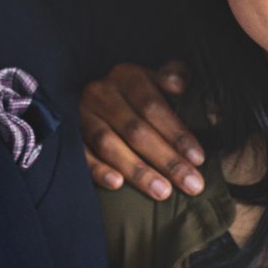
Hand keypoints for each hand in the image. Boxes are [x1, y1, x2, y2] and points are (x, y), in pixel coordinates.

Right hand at [78, 62, 204, 199]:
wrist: (94, 95)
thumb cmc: (136, 91)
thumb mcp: (154, 77)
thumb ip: (173, 75)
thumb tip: (179, 86)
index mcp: (127, 76)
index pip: (153, 106)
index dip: (176, 133)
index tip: (198, 158)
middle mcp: (102, 93)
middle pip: (136, 130)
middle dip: (167, 160)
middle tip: (191, 185)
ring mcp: (82, 115)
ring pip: (109, 145)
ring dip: (137, 170)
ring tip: (162, 192)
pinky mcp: (69, 135)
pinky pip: (81, 155)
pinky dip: (98, 170)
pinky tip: (117, 184)